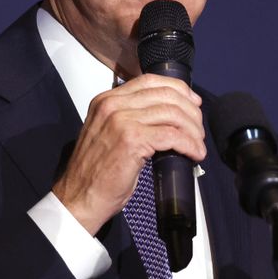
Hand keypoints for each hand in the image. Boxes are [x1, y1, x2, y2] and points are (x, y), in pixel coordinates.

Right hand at [52, 74, 205, 233]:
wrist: (79, 197)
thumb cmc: (96, 173)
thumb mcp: (109, 133)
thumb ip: (130, 118)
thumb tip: (166, 117)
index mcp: (106, 100)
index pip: (151, 81)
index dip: (179, 90)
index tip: (193, 104)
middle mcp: (113, 105)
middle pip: (166, 95)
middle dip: (191, 111)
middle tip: (198, 130)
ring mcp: (121, 120)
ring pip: (172, 114)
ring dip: (193, 130)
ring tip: (198, 144)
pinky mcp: (132, 140)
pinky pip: (172, 135)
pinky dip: (189, 144)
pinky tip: (194, 154)